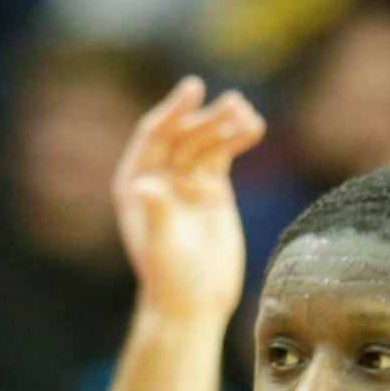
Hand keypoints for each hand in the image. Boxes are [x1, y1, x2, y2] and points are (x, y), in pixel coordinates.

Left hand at [114, 76, 267, 325]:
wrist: (196, 302)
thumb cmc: (172, 279)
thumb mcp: (163, 247)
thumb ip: (157, 213)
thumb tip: (146, 186)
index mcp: (135, 182)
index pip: (154, 136)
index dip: (174, 111)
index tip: (194, 88)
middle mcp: (159, 175)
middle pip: (184, 135)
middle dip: (207, 118)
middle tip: (234, 104)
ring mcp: (186, 180)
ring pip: (206, 141)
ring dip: (226, 125)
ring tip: (249, 116)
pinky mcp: (212, 188)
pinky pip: (224, 155)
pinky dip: (238, 140)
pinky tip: (254, 128)